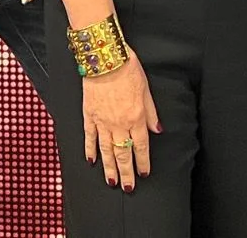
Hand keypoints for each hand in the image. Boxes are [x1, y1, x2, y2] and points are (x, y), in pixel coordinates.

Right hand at [82, 48, 158, 190]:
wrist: (105, 58)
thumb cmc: (128, 69)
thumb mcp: (146, 90)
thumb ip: (151, 113)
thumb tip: (157, 130)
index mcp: (136, 117)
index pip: (141, 146)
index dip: (142, 162)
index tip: (143, 174)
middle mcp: (119, 123)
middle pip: (123, 153)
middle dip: (126, 173)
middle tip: (128, 188)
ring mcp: (102, 121)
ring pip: (106, 150)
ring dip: (109, 168)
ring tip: (112, 181)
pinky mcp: (89, 115)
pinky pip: (89, 137)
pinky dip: (90, 150)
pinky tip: (92, 161)